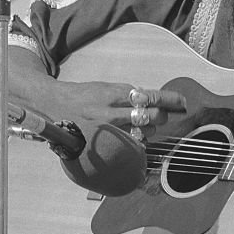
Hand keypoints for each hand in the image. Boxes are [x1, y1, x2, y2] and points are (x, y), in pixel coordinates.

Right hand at [65, 82, 187, 139]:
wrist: (52, 104)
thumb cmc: (82, 96)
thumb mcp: (106, 87)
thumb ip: (128, 95)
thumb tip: (154, 101)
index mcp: (116, 93)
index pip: (152, 97)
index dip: (170, 100)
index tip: (181, 103)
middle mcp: (114, 111)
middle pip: (152, 117)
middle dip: (159, 116)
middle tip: (157, 116)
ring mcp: (108, 129)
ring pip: (143, 133)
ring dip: (147, 130)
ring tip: (137, 126)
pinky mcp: (102, 141)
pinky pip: (129, 146)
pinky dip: (135, 142)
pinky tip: (130, 138)